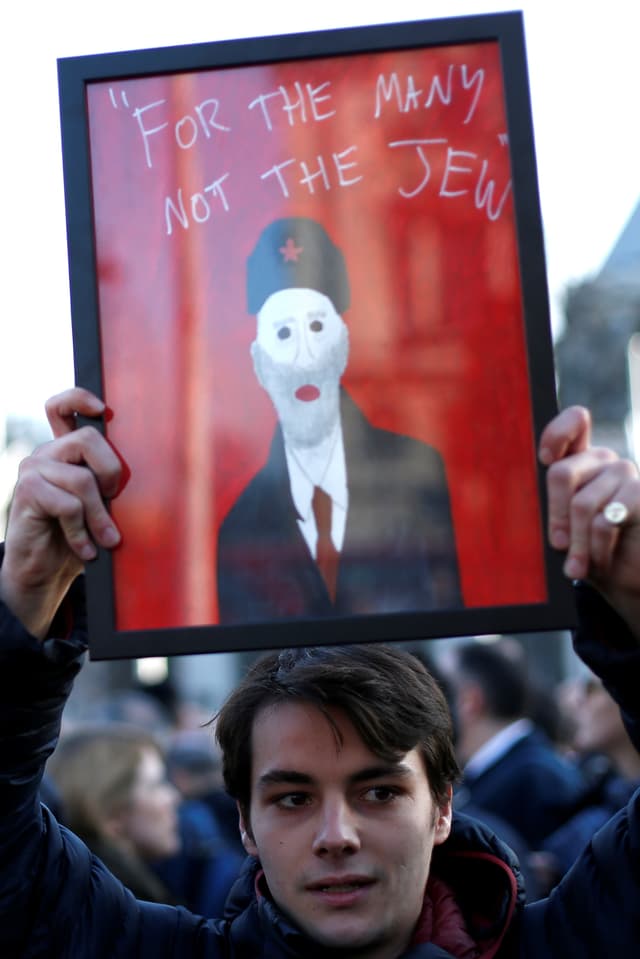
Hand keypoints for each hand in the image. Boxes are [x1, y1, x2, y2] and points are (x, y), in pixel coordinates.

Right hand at [0, 388, 124, 638]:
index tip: (102, 409)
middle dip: (111, 472)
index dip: (79, 398)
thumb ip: (110, 485)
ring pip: (82, 479)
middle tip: (114, 500)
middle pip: (87, 439)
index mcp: (64, 452)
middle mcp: (46, 455)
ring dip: (100, 515)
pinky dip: (82, 531)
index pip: (62, 407)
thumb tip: (155, 474)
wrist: (43, 573)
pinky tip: (85, 549)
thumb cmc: (77, 537)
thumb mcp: (101, 506)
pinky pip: (68, 505)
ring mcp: (33, 471)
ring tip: (106, 539)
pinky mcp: (27, 494)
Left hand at [539, 405, 639, 624]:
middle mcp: (602, 460)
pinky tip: (601, 562)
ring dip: (577, 543)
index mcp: (579, 459)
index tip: (544, 458)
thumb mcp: (562, 527)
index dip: (556, 434)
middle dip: (555, 517)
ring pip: (582, 504)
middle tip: (558, 545)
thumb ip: (549, 506)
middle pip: (561, 474)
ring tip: (577, 567)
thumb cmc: (587, 550)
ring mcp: (624, 473)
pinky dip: (597, 549)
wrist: (624, 577)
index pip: (573, 423)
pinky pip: (605, 521)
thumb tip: (521, 500)